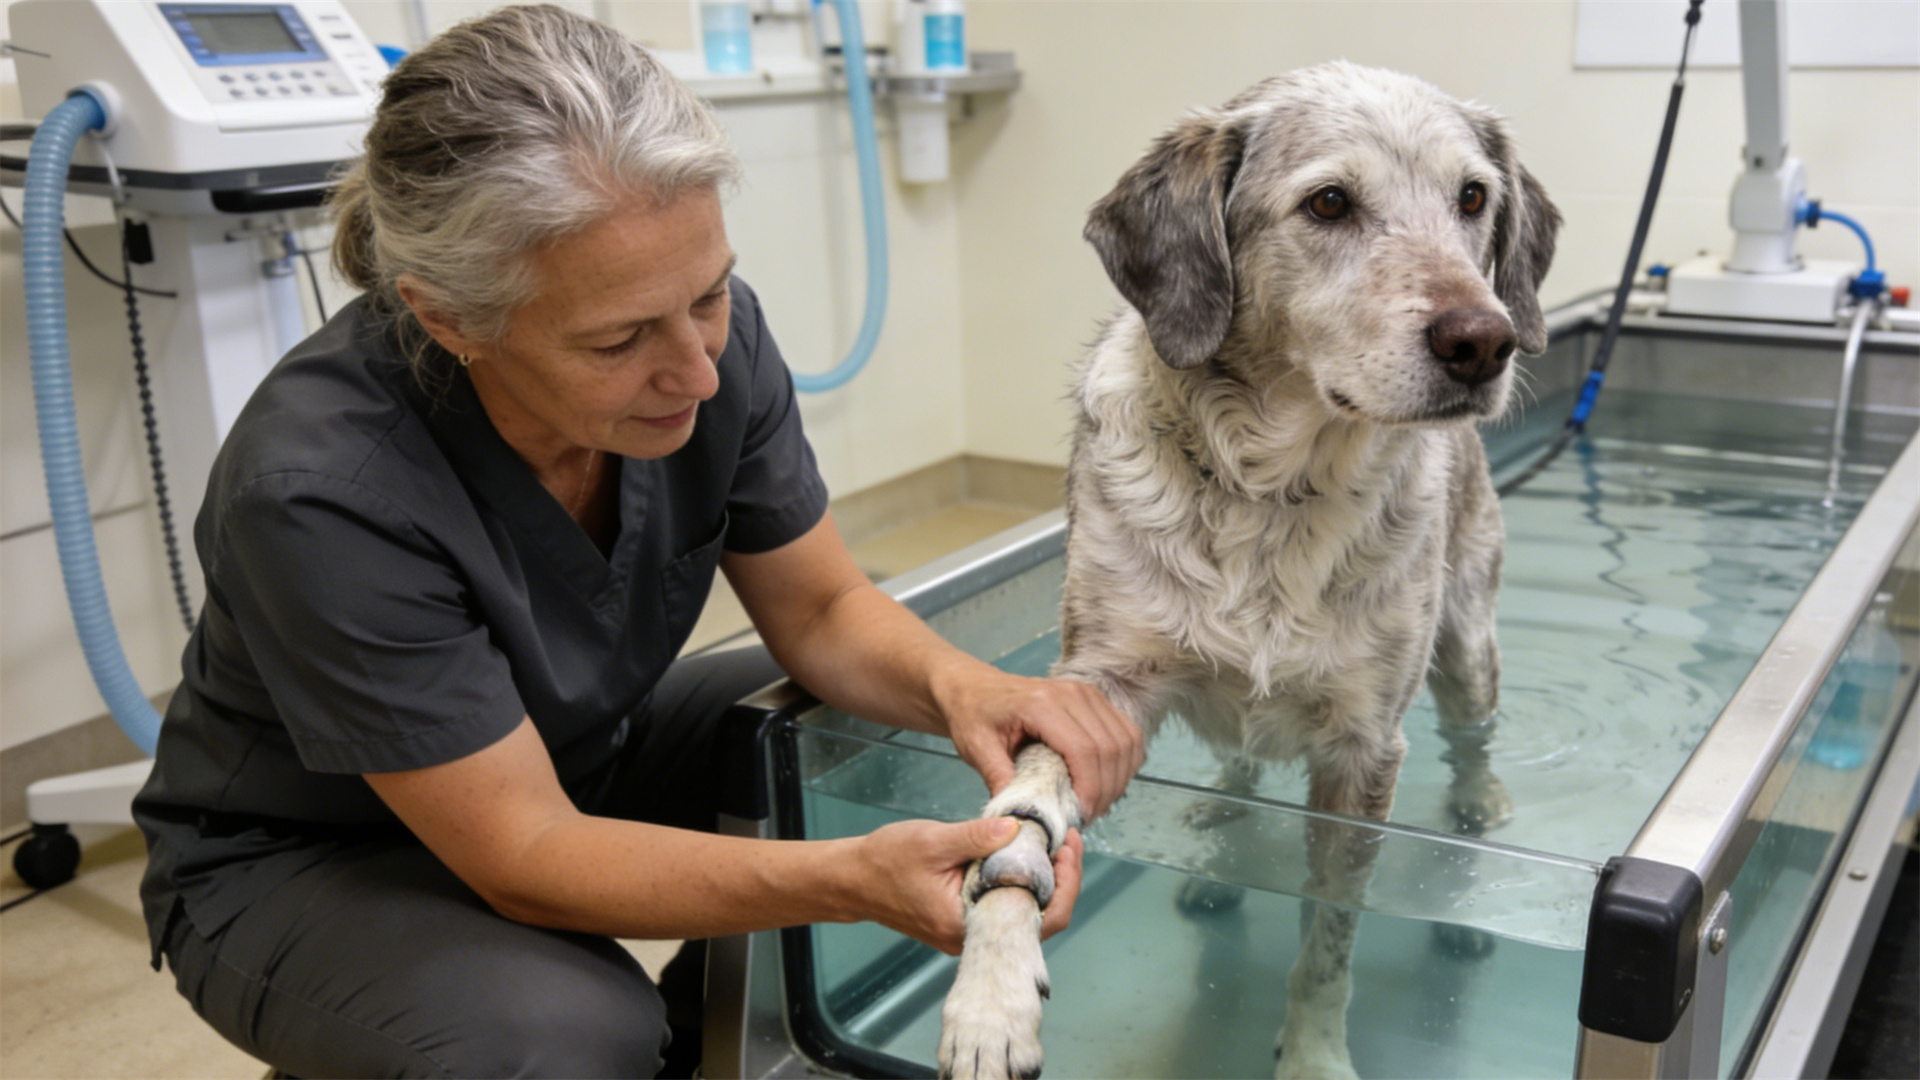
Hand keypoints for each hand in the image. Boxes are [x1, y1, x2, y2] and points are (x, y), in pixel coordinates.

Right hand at [852, 818, 1086, 953]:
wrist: (853, 878)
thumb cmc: (886, 862)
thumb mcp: (933, 841)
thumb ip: (977, 837)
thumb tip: (1018, 827)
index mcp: (969, 925)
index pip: (1039, 919)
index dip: (1064, 883)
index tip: (1068, 845)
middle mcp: (975, 937)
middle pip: (1039, 918)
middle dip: (1060, 878)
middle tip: (1066, 840)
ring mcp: (973, 930)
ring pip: (1025, 910)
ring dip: (1043, 877)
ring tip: (1052, 841)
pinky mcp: (969, 917)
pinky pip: (1007, 903)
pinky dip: (1023, 878)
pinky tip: (1027, 851)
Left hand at [935, 666, 1144, 820]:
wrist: (975, 687)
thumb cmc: (975, 715)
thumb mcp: (977, 749)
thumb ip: (998, 780)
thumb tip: (1018, 818)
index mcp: (1041, 703)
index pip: (1084, 749)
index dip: (1090, 788)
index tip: (1079, 815)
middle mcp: (1071, 693)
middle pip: (1111, 747)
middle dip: (1106, 790)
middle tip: (1087, 817)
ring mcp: (1088, 693)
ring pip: (1126, 741)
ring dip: (1119, 778)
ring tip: (1096, 804)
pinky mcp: (1095, 699)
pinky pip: (1126, 733)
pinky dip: (1123, 763)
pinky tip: (1105, 783)